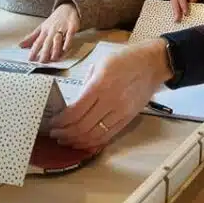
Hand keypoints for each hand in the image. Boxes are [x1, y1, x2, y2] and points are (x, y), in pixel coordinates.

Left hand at [19, 4, 79, 62]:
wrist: (67, 8)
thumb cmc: (54, 20)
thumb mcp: (41, 27)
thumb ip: (31, 37)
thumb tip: (20, 45)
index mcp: (44, 30)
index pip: (37, 42)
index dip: (33, 50)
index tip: (30, 59)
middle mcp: (52, 30)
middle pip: (47, 42)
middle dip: (44, 52)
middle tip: (42, 62)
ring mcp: (62, 28)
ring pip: (58, 39)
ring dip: (55, 49)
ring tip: (53, 58)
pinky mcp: (71, 27)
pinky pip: (69, 35)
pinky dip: (67, 42)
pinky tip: (65, 49)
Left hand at [50, 39, 171, 149]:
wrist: (152, 64)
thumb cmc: (125, 60)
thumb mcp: (100, 64)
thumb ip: (86, 84)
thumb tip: (73, 104)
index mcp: (100, 84)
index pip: (75, 112)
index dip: (60, 122)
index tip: (52, 123)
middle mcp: (111, 101)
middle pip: (82, 127)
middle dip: (65, 134)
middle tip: (55, 134)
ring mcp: (121, 112)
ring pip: (94, 136)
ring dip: (77, 141)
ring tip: (66, 140)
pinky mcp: (128, 118)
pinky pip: (108, 136)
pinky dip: (93, 142)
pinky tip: (83, 142)